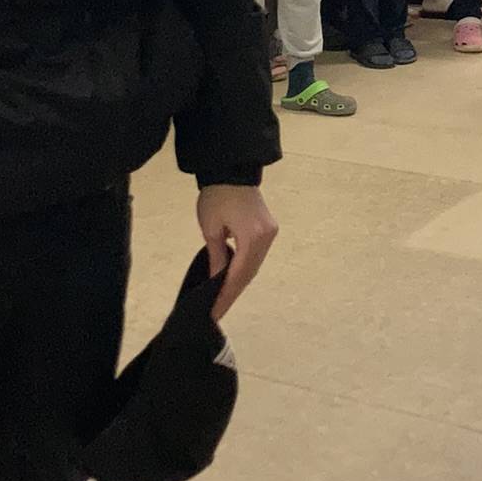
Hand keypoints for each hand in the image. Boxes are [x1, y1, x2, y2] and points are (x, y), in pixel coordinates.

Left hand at [196, 185, 278, 323]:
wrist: (231, 170)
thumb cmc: (216, 197)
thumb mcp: (211, 229)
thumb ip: (217, 257)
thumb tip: (216, 280)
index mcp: (253, 237)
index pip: (238, 273)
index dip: (226, 294)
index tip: (215, 311)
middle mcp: (266, 237)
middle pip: (249, 272)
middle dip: (233, 292)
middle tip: (218, 310)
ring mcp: (270, 233)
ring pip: (254, 265)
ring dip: (239, 281)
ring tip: (223, 298)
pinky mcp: (268, 228)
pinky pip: (256, 255)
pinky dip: (245, 268)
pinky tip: (233, 278)